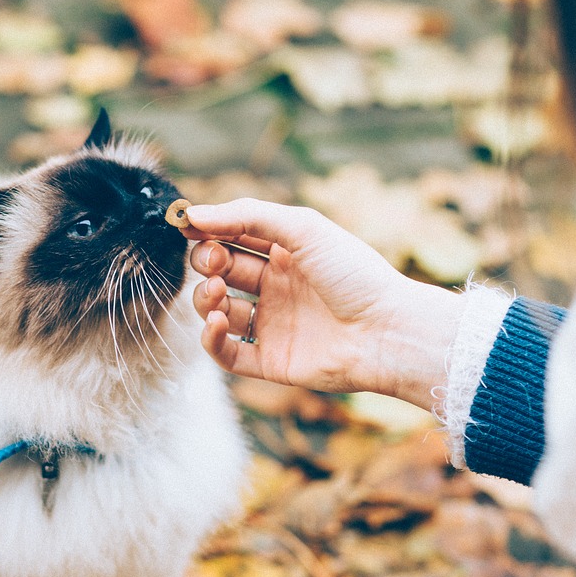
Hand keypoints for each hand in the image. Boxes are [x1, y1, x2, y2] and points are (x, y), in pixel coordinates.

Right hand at [183, 199, 466, 409]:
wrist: (388, 331)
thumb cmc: (354, 274)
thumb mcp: (302, 228)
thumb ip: (246, 216)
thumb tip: (193, 215)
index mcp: (286, 253)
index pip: (233, 237)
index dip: (208, 231)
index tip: (187, 227)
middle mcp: (277, 287)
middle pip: (221, 272)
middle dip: (206, 263)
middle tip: (214, 262)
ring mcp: (273, 325)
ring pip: (218, 311)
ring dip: (205, 299)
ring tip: (218, 294)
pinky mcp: (270, 361)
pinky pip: (227, 353)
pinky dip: (211, 339)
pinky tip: (218, 322)